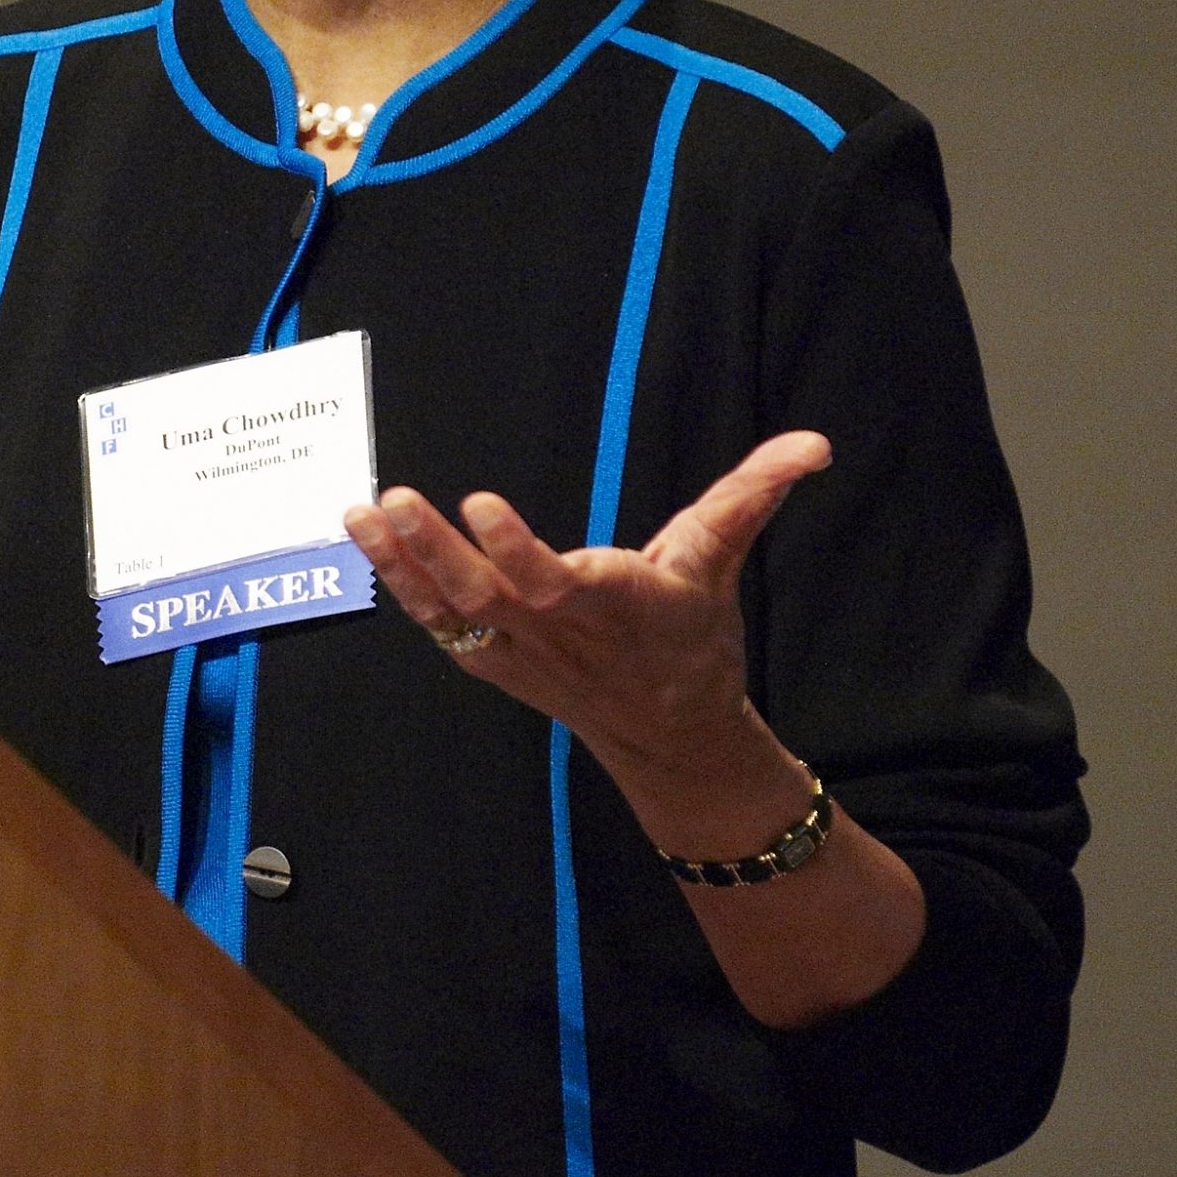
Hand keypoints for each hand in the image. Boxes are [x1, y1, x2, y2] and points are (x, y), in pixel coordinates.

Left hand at [344, 431, 830, 798]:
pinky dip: (401, 586)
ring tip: (362, 511)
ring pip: (453, 613)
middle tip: (395, 497)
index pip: (560, 581)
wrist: (670, 734)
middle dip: (438, 551)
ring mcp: (519, 654)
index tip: (481, 502)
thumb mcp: (723, 562)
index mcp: (616, 604)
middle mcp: (560, 633)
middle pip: (488, 597)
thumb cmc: (693, 635)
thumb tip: (814, 443)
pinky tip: (367, 540)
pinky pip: (439, 625)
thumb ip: (755, 495)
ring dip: (403, 565)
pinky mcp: (492, 662)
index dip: (518, 548)